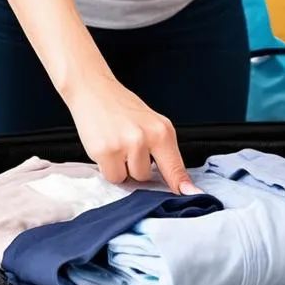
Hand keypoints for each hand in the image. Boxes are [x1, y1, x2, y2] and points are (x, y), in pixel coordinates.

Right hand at [63, 71, 199, 194]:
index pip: (175, 166)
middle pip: (147, 178)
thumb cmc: (121, 107)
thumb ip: (163, 151)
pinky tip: (106, 147)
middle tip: (127, 145)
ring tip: (116, 144)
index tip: (190, 195)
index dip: (182, 184)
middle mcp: (146, 137)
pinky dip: (107, 167)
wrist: (93, 89)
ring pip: (129, 178)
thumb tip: (177, 183)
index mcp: (162, 130)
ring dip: (122, 168)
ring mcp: (125, 144)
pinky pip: (111, 176)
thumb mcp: (150, 124)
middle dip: (136, 167)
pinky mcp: (105, 151)